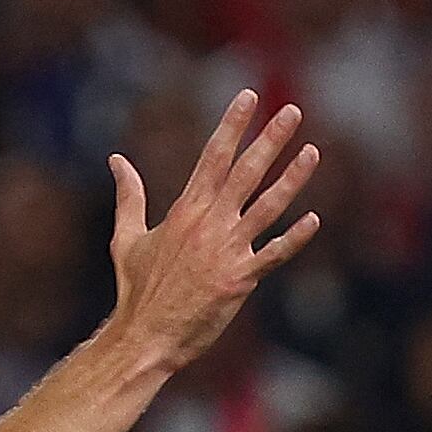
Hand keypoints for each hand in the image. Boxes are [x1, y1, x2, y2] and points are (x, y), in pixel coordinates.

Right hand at [106, 91, 321, 374]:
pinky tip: (315, 220)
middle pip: (245, 171)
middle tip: (292, 111)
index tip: (249, 97)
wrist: (145, 334)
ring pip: (267, 206)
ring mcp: (227, 250)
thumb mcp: (126, 236)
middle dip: (270, 139)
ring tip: (313, 152)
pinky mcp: (240, 279)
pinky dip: (294, 238)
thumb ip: (129, 195)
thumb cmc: (136, 288)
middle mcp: (209, 223)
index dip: (233, 125)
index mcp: (185, 209)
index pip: (214, 155)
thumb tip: (117, 160)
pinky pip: (274, 255)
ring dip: (292, 179)